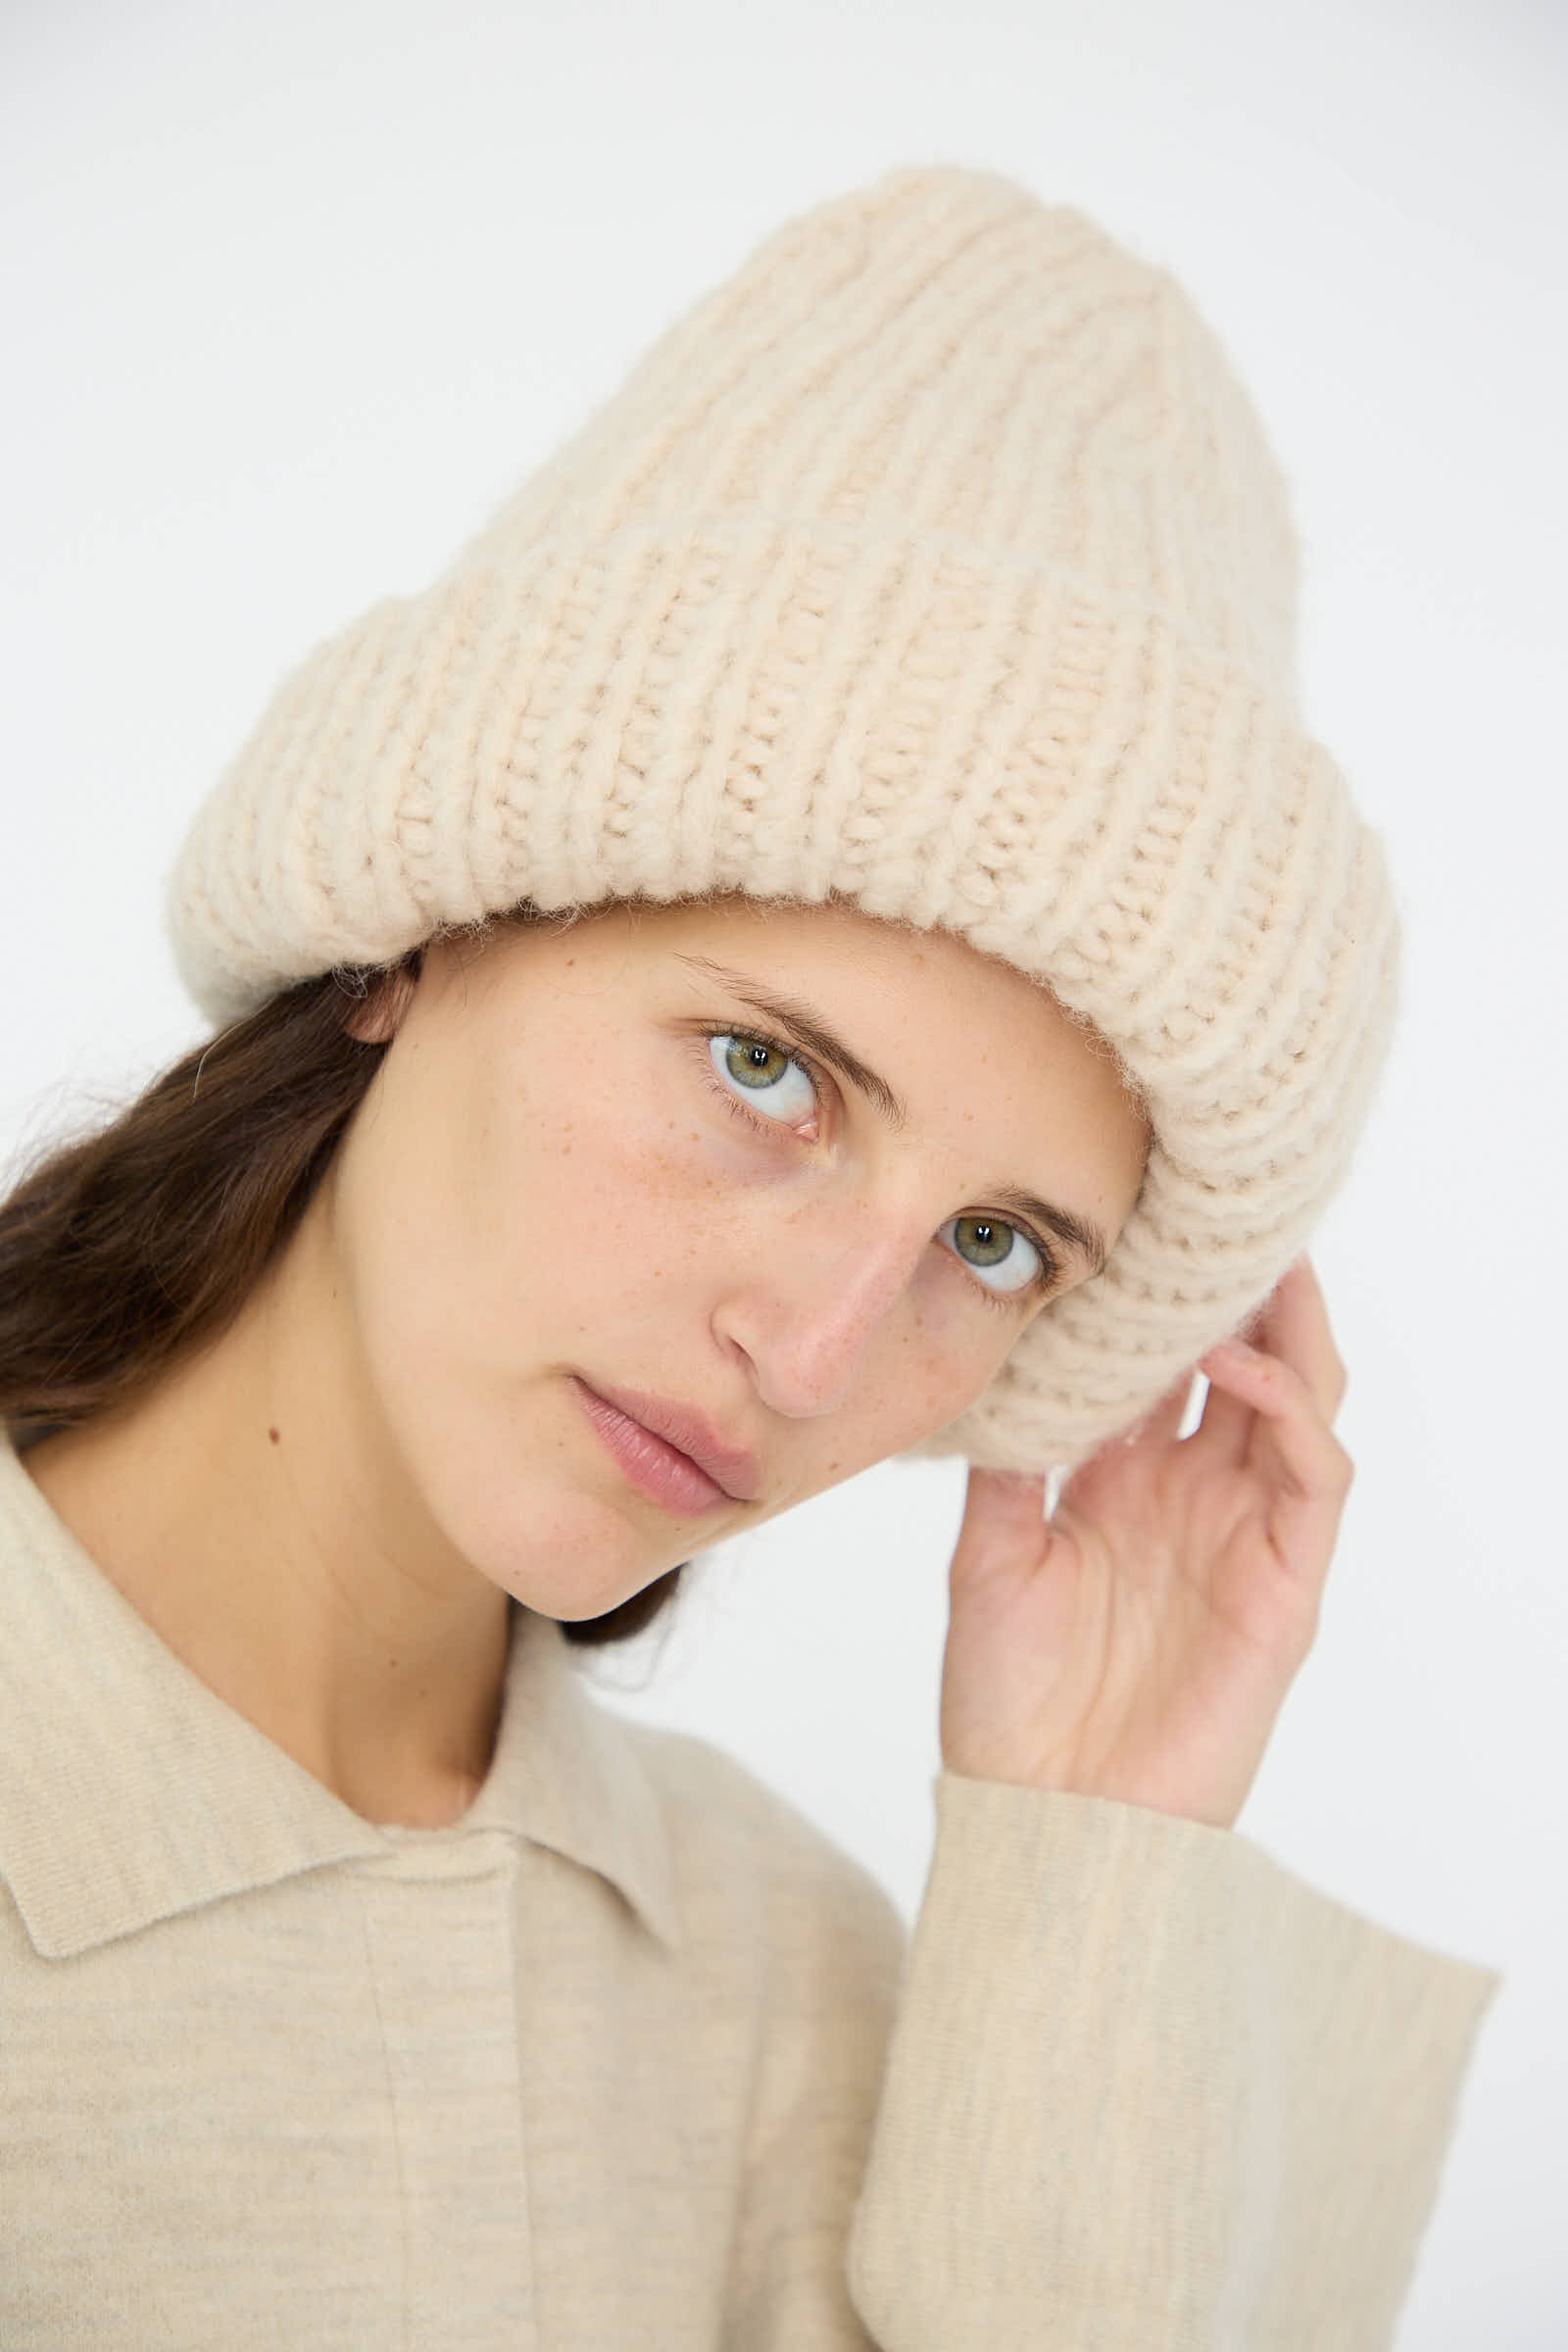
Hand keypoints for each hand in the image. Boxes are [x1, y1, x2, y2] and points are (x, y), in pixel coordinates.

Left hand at [938, 1257, 1351, 1829]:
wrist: (1038, 1820)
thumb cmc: (1007, 1703)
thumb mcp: (987, 1553)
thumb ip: (1010, 1460)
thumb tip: (1009, 1355)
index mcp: (1125, 1483)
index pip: (1164, 1363)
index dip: (1158, 1295)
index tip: (1134, 1213)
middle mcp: (1193, 1497)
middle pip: (1245, 1361)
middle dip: (1238, 1287)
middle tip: (1211, 1205)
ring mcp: (1246, 1537)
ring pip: (1300, 1398)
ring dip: (1285, 1324)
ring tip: (1249, 1252)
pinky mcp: (1286, 1587)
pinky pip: (1317, 1477)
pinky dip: (1289, 1409)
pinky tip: (1235, 1364)